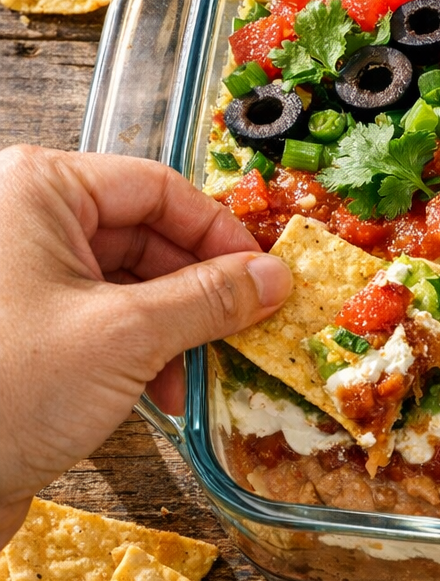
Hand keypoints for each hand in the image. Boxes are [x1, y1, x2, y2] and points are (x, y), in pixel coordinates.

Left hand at [0, 146, 289, 542]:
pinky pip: (103, 319)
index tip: (263, 275)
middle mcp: (22, 222)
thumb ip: (210, 298)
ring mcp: (19, 276)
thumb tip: (272, 277)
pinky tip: (162, 392)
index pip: (158, 188)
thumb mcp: (126, 336)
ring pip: (129, 282)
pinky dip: (142, 351)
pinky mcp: (21, 327)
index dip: (218, 233)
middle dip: (199, 290)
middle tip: (243, 328)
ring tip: (198, 374)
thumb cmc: (2, 391)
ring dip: (175, 329)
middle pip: (147, 235)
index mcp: (37, 192)